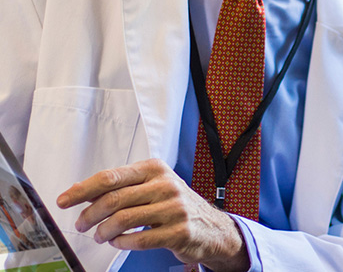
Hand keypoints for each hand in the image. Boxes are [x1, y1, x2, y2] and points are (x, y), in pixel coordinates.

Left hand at [57, 159, 248, 271]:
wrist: (210, 226)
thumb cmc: (174, 204)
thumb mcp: (151, 186)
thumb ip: (121, 186)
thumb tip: (80, 190)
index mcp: (155, 169)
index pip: (111, 176)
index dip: (83, 189)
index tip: (64, 200)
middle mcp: (165, 184)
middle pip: (114, 199)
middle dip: (89, 214)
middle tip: (81, 224)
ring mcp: (174, 208)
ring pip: (123, 219)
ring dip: (103, 231)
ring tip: (99, 236)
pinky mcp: (179, 231)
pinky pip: (139, 239)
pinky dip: (121, 243)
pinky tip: (118, 242)